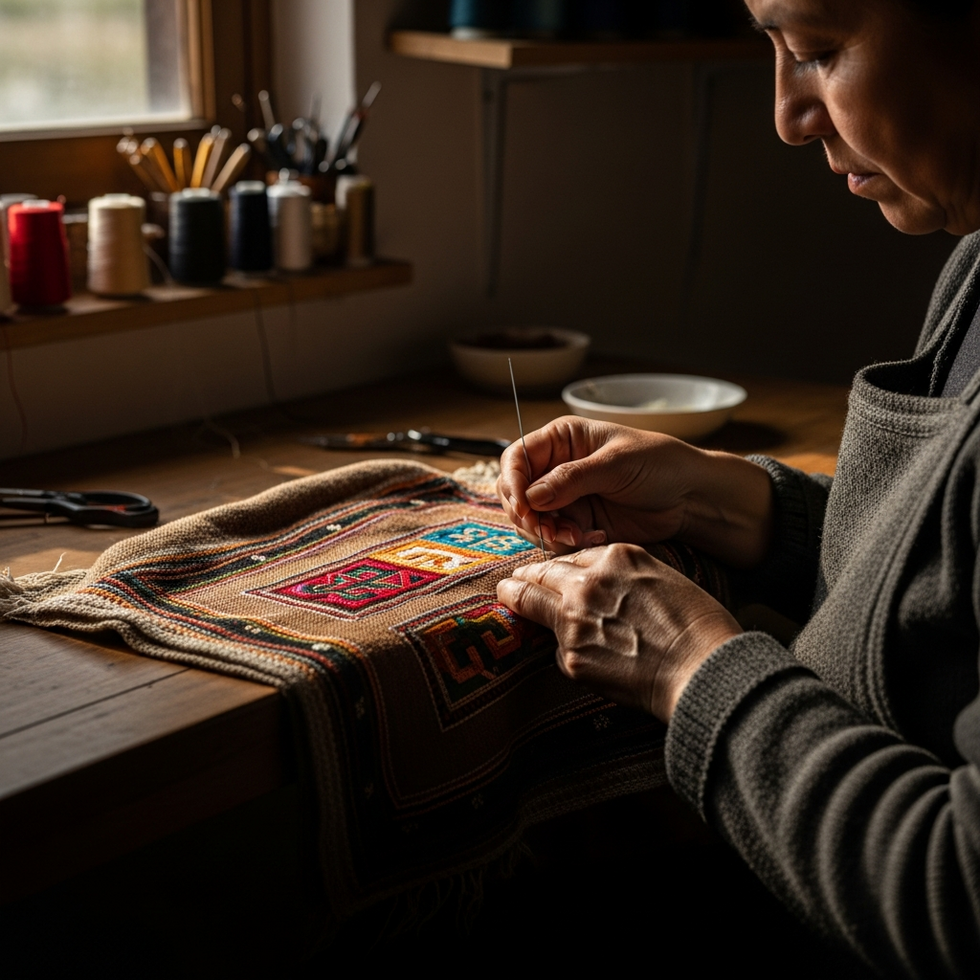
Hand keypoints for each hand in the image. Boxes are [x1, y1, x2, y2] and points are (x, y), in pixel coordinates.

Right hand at [496, 416, 772, 567]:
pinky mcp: (578, 524)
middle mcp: (556, 469)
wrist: (690, 496)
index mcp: (561, 440)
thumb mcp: (615, 464)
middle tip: (549, 530)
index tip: (522, 506)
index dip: (512, 482)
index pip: (517, 458)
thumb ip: (571, 479)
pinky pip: (555, 538)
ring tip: (577, 536)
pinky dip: (566, 543)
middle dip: (528, 515)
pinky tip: (593, 538)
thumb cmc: (659, 463)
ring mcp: (565, 499)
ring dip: (547, 533)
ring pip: (531, 521)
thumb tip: (530, 497)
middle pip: (516, 493)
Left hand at [496, 544, 741, 722]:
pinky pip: (556, 648)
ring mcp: (575, 619)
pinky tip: (576, 654)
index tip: (548, 572)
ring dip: (519, 600)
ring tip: (507, 595)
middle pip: (539, 572)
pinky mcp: (571, 656)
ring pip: (531, 603)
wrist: (705, 669)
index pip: (571, 557)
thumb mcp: (662, 578)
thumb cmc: (699, 626)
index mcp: (615, 556)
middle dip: (523, 577)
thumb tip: (601, 586)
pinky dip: (564, 649)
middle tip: (510, 581)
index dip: (559, 567)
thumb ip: (624, 576)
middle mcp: (588, 582)